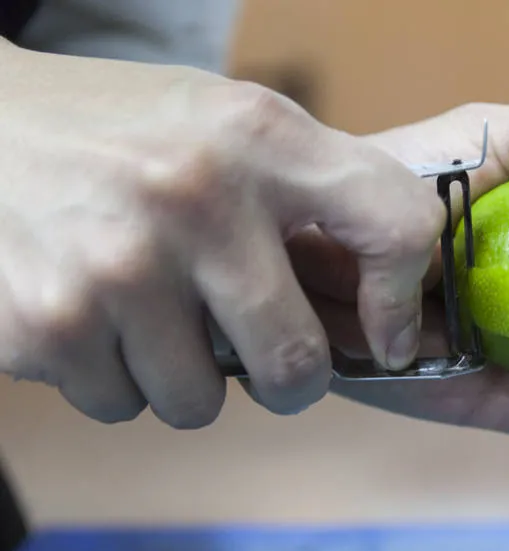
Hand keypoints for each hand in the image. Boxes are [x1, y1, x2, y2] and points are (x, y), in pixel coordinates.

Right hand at [0, 41, 447, 426]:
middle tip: (261, 354)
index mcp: (259, 139)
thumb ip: (318, 195)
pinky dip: (113, 377)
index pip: (394, 224)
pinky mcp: (46, 322)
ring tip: (153, 309)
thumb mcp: (233, 126)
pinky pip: (119, 405)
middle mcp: (194, 200)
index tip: (388, 336)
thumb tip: (389, 311)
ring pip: (198, 404)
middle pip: (295, 366)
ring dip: (184, 376)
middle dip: (284, 380)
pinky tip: (94, 311)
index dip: (401, 300)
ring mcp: (116, 267)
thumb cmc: (127, 137)